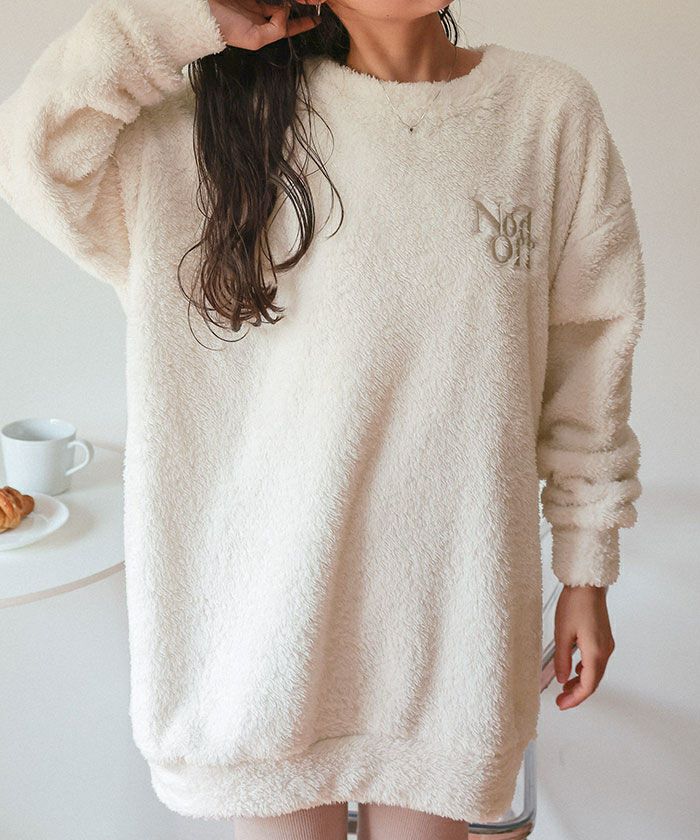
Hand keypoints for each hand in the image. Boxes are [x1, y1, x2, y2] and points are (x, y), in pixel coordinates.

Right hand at [208, 0, 320, 49]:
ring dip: (287, 1)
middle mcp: (259, 14)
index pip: (287, 27)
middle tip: (309, 3)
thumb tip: (286, 12)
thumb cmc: (224, 29)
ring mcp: (253, 1)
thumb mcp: (254, 39)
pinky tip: (282, 1)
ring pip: (277, 1)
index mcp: (262, 29)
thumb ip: (275, 30)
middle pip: (284, 9)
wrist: (201, 12)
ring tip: (302, 2)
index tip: (317, 19)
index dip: (303, 24)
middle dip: (296, 7)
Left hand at [553, 584, 615, 709]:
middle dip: (578, 693)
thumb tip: (562, 680)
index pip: (588, 686)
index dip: (575, 699)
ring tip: (565, 688)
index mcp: (595, 652)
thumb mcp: (562, 633)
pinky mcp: (604, 638)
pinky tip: (575, 669)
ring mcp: (606, 644)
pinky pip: (597, 661)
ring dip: (582, 682)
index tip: (561, 704)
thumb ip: (562, 659)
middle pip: (594, 681)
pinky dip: (586, 670)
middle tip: (561, 701)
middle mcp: (605, 651)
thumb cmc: (575, 604)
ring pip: (596, 672)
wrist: (588, 584)